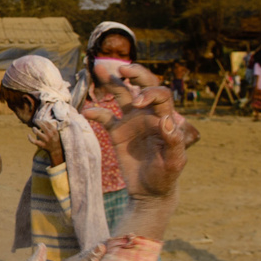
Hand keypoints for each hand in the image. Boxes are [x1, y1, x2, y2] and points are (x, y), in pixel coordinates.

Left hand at [28, 121, 64, 166]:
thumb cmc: (54, 138)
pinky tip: (28, 135)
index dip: (41, 120)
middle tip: (35, 121)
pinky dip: (30, 138)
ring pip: (37, 132)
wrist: (56, 149)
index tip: (39, 120)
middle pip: (41, 126)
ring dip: (34, 129)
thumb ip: (49, 126)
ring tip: (34, 128)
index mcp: (53, 130)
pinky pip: (33, 141)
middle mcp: (50, 134)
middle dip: (37, 122)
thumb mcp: (55, 132)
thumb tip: (41, 121)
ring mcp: (45, 140)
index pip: (46, 122)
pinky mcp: (42, 145)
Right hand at [82, 69, 186, 237]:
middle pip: (143, 85)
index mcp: (164, 118)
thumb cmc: (166, 176)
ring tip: (99, 68)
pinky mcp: (117, 132)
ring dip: (111, 81)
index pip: (160, 95)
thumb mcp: (174, 162)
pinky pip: (105, 117)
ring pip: (121, 94)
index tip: (137, 103)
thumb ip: (173, 141)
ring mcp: (131, 121)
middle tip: (123, 69)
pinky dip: (95, 112)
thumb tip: (166, 119)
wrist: (150, 192)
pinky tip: (86, 111)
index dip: (149, 93)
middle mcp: (148, 114)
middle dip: (135, 74)